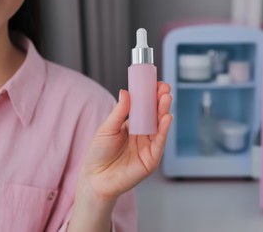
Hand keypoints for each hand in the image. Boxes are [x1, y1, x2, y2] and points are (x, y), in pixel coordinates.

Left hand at [78, 82, 172, 201]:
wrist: (95, 178)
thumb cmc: (98, 154)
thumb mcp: (107, 128)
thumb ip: (119, 112)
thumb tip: (126, 92)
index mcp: (132, 126)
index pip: (144, 108)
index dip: (150, 96)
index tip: (155, 84)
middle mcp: (142, 135)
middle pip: (154, 115)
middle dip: (160, 101)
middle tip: (164, 88)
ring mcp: (148, 146)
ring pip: (159, 126)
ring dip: (164, 111)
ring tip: (166, 98)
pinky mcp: (151, 159)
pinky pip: (160, 142)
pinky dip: (164, 130)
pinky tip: (166, 117)